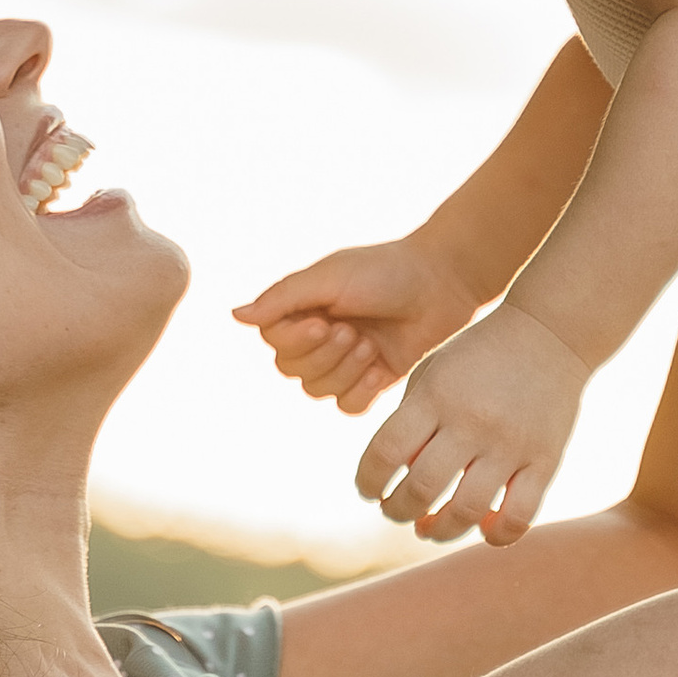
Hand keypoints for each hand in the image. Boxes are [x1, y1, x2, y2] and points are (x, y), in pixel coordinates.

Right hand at [236, 231, 483, 417]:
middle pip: (293, 370)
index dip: (295, 341)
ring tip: (369, 343)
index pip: (275, 343)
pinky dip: (359, 391)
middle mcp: (319, 337)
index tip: (323, 320)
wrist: (442, 282)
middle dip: (322, 355)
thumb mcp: (329, 277)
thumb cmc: (385, 271)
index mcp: (303, 309)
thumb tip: (235, 316)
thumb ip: (281, 298)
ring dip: (343, 370)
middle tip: (351, 331)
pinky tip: (378, 369)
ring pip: (318, 390)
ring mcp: (345, 361)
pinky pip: (348, 405)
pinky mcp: (373, 380)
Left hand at [354, 301, 589, 544]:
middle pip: (422, 490)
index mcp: (436, 396)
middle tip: (395, 510)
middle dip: (398, 511)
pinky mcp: (545, 460)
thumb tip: (396, 480)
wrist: (550, 332)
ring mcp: (511, 444)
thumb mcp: (432, 372)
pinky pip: (519, 516)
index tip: (368, 490)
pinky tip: (482, 529)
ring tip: (429, 527)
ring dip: (439, 530)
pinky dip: (496, 535)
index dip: (367, 482)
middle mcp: (471, 422)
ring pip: (467, 511)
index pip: (386, 452)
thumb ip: (409, 421)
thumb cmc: (479, 355)